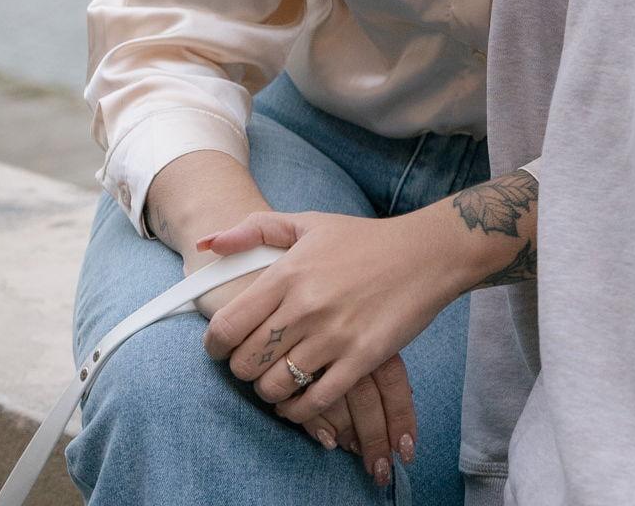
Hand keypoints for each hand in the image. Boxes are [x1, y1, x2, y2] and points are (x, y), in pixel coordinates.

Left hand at [198, 208, 448, 442]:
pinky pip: (313, 402)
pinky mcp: (361, 358)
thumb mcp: (310, 223)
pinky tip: (298, 400)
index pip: (226, 327)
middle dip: (243, 370)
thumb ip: (256, 229)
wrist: (427, 254)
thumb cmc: (364, 240)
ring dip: (270, 391)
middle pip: (245, 364)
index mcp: (288, 272)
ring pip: (274, 388)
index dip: (216, 346)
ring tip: (278, 380)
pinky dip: (298, 411)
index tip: (224, 347)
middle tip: (256, 362)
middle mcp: (306, 305)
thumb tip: (207, 243)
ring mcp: (334, 334)